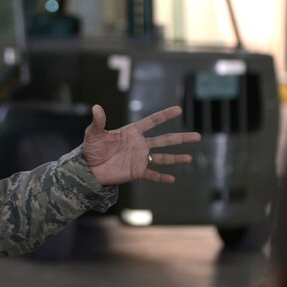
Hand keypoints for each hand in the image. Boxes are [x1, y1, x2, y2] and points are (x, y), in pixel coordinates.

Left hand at [83, 105, 200, 185]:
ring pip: (163, 157)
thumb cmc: (91, 149)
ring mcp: (140, 159)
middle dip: (181, 138)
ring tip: (190, 157)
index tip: (178, 110)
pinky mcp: (137, 172)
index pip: (152, 121)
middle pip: (164, 139)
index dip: (165, 115)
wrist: (89, 169)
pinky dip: (162, 177)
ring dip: (176, 157)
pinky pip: (152, 174)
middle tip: (197, 136)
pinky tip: (172, 179)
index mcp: (132, 132)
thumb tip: (96, 107)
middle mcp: (140, 144)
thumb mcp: (94, 134)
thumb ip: (99, 122)